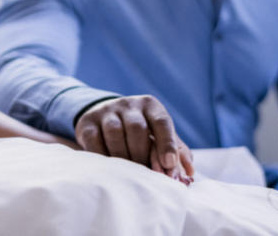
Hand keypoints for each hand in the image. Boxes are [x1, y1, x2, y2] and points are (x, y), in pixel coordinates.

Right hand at [74, 95, 194, 182]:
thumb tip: (190, 171)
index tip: (169, 164)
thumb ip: (176, 151)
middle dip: (142, 154)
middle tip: (146, 173)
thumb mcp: (159, 136)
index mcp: (151, 106)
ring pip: (115, 131)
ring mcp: (106, 111)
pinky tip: (110, 166)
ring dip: (123, 156)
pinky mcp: (87, 122)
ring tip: (128, 172)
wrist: (105, 117)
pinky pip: (94, 139)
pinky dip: (103, 155)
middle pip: (137, 127)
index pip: (162, 122)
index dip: (167, 144)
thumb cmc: (141, 132)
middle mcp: (128, 104)